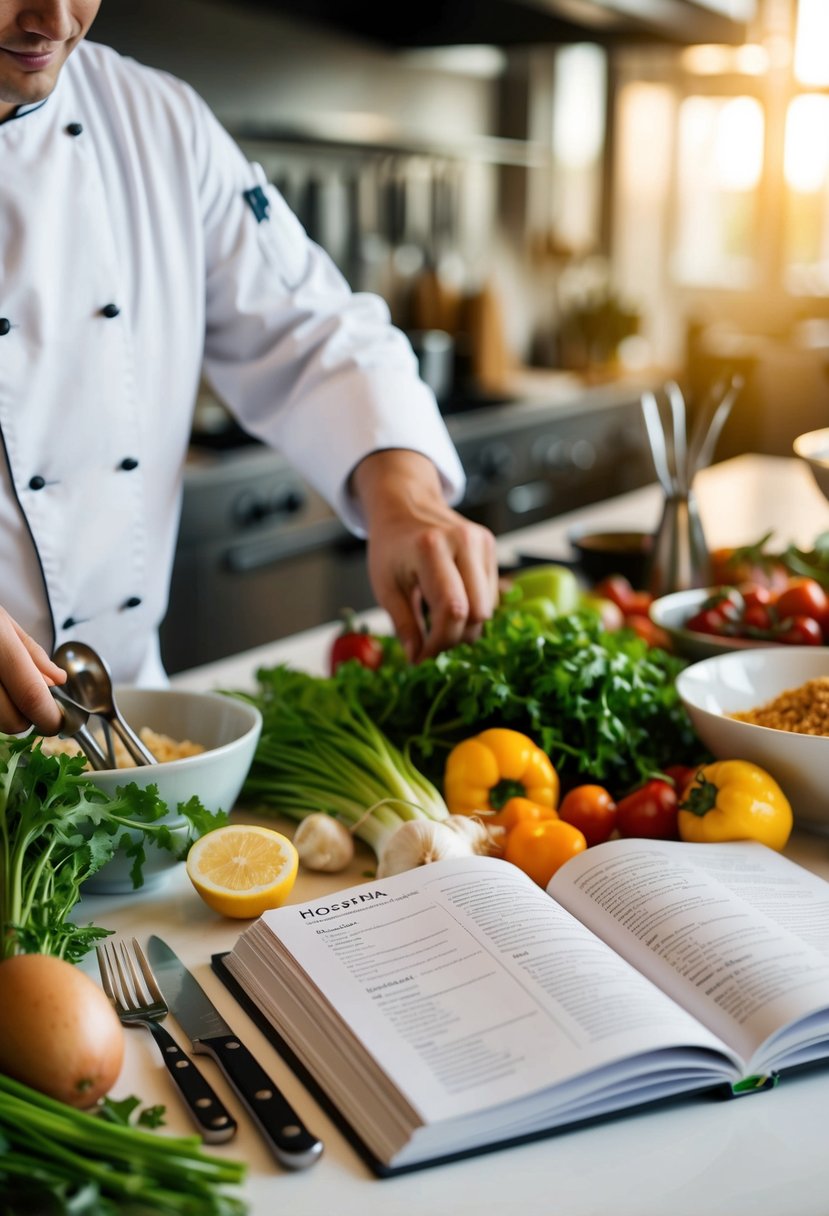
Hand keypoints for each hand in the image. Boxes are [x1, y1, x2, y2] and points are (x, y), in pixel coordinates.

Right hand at [0, 608, 65, 733]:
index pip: (31, 694)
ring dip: (4, 715)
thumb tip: (57, 681)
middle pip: (11, 720)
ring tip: (3, 687)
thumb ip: (31, 652)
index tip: (59, 720)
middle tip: (29, 702)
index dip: (50, 716)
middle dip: (26, 718)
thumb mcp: (2, 620)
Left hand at [351, 450, 498, 661]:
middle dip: (455, 636)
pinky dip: (474, 607)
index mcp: (430, 548)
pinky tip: (453, 599)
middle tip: (432, 641)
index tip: (424, 655)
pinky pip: (491, 593)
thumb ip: (404, 625)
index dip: (440, 641)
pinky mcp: (490, 545)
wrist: (405, 505)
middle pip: (477, 612)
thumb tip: (418, 659)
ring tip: (440, 620)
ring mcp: (481, 541)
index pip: (452, 609)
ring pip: (488, 606)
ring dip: (467, 624)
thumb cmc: (391, 547)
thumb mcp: (386, 587)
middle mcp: (462, 541)